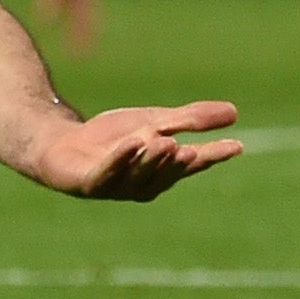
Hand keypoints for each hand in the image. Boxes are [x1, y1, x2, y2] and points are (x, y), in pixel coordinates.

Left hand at [31, 101, 241, 201]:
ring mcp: (117, 186)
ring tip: (166, 142)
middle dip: (178, 164)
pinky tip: (132, 143)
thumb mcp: (154, 121)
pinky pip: (107, 173)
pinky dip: (121, 159)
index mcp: (162, 170)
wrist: (62, 143)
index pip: (193, 163)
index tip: (236, 145)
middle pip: (166, 173)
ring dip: (152, 161)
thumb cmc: (111, 137)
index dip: (213, 156)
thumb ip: (190, 118)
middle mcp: (143, 184)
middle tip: (192, 151)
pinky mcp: (89, 184)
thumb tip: (234, 112)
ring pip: (138, 176)